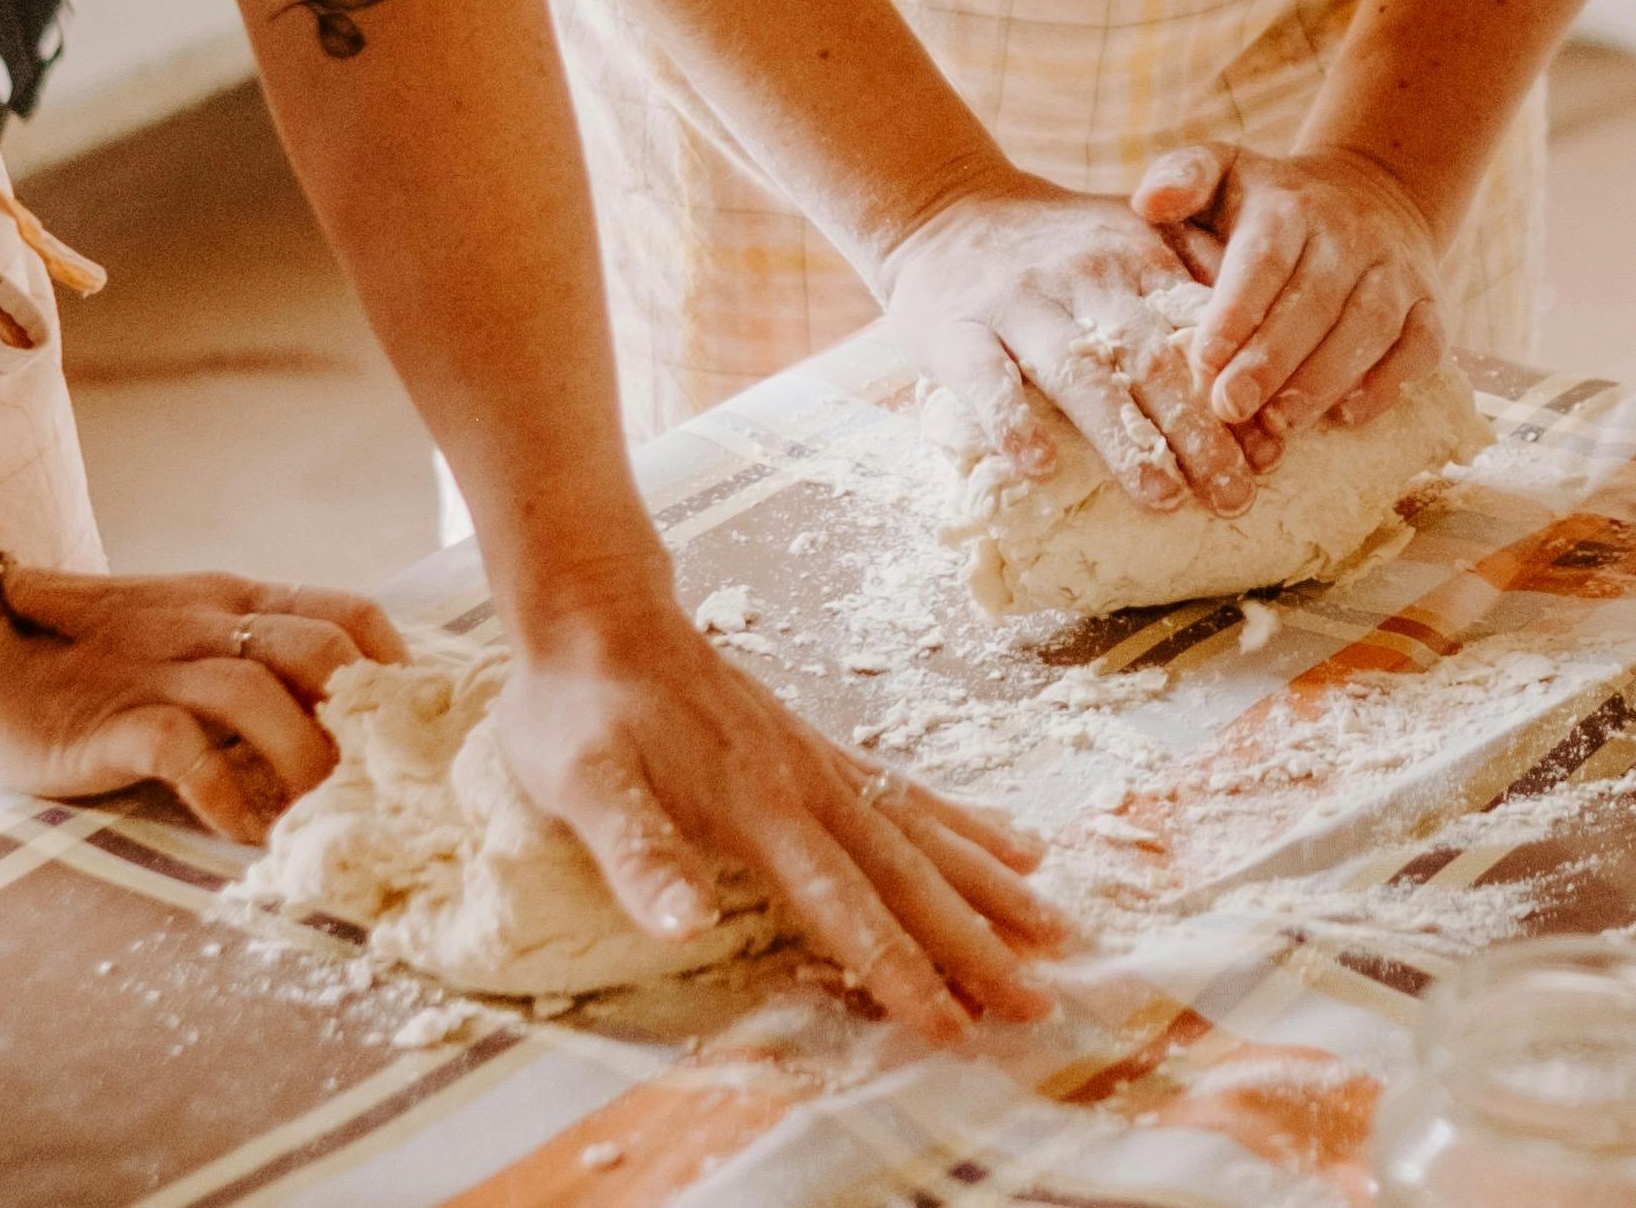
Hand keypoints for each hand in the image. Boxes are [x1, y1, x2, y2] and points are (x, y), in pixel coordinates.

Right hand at [0, 560, 399, 846]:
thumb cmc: (82, 654)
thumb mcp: (180, 632)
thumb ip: (244, 655)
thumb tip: (329, 709)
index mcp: (234, 599)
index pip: (347, 613)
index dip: (396, 668)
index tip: (417, 729)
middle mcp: (208, 622)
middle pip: (322, 649)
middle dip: (363, 719)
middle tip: (381, 785)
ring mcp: (160, 666)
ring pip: (263, 695)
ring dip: (305, 760)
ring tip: (321, 818)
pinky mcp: (113, 717)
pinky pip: (186, 750)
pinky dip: (226, 793)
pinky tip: (244, 834)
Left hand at [493, 583, 1061, 1043]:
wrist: (599, 612)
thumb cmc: (580, 708)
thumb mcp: (582, 782)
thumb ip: (636, 853)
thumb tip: (683, 926)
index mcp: (760, 806)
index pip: (844, 903)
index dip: (896, 967)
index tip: (951, 1023)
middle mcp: (809, 785)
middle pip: (909, 876)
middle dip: (975, 944)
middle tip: (1037, 1003)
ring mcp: (822, 763)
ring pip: (925, 835)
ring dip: (990, 888)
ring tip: (1054, 929)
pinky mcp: (819, 750)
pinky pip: (912, 794)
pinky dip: (967, 825)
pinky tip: (1011, 844)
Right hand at [878, 179, 1260, 511]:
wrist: (941, 209)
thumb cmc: (1055, 240)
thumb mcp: (1131, 228)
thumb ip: (1196, 264)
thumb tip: (1272, 335)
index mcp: (1134, 254)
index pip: (1197, 326)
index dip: (1236, 387)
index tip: (1272, 449)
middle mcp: (1083, 277)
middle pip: (1150, 356)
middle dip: (1198, 429)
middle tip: (1235, 494)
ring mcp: (1018, 303)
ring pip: (1078, 373)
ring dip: (1123, 438)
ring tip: (1162, 495)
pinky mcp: (955, 331)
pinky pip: (985, 379)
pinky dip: (1012, 422)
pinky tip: (1039, 466)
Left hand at [1134, 140, 1448, 433]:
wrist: (1374, 191)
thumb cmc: (1275, 201)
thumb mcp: (1225, 169)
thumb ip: (1183, 176)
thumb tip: (1148, 203)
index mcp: (1290, 205)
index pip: (1265, 257)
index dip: (1236, 312)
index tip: (1203, 362)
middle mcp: (1349, 233)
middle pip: (1315, 300)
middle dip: (1272, 360)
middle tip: (1230, 408)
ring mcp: (1396, 270)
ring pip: (1370, 325)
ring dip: (1325, 379)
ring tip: (1280, 425)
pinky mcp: (1431, 304)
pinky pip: (1423, 345)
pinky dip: (1393, 382)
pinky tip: (1351, 415)